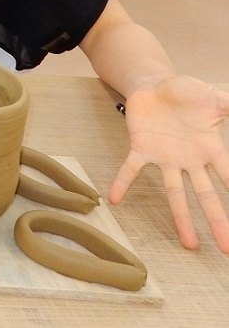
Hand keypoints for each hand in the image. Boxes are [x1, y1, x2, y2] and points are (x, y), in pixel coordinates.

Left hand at [108, 75, 228, 251]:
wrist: (155, 86)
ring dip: (181, 217)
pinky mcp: (142, 149)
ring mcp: (166, 157)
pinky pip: (131, 169)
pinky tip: (115, 199)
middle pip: (206, 195)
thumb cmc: (187, 94)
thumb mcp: (214, 97)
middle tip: (226, 248)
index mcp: (211, 149)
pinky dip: (123, 182)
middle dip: (217, 220)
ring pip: (175, 192)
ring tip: (188, 244)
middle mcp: (190, 160)